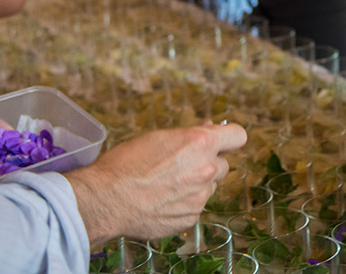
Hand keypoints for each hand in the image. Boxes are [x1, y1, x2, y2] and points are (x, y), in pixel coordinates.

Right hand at [64, 123, 246, 243]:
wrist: (107, 199)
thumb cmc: (126, 164)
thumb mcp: (158, 137)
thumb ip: (190, 135)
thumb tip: (209, 128)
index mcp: (200, 142)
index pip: (238, 136)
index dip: (229, 138)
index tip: (221, 141)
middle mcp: (206, 169)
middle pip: (223, 164)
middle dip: (208, 162)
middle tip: (182, 164)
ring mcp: (200, 196)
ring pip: (209, 186)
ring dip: (196, 184)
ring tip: (166, 184)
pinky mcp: (191, 217)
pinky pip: (195, 206)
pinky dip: (184, 203)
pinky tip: (162, 200)